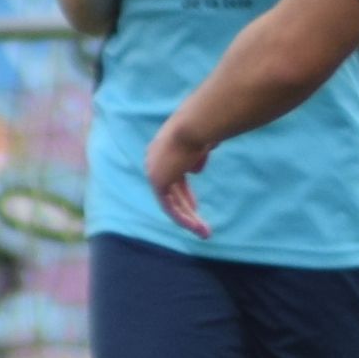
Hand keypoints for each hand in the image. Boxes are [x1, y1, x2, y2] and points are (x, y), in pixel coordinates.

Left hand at [145, 110, 217, 234]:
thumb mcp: (202, 142)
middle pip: (169, 192)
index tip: (195, 206)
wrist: (196, 124)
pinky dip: (184, 218)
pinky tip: (197, 227)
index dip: (183, 193)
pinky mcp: (157, 181)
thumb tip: (195, 170)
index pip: (171, 176)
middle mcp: (153, 160)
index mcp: (161, 148)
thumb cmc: (205, 126)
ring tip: (204, 233)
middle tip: (199, 225)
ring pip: (170, 202)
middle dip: (186, 209)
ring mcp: (153, 171)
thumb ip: (198, 155)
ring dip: (188, 219)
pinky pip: (170, 206)